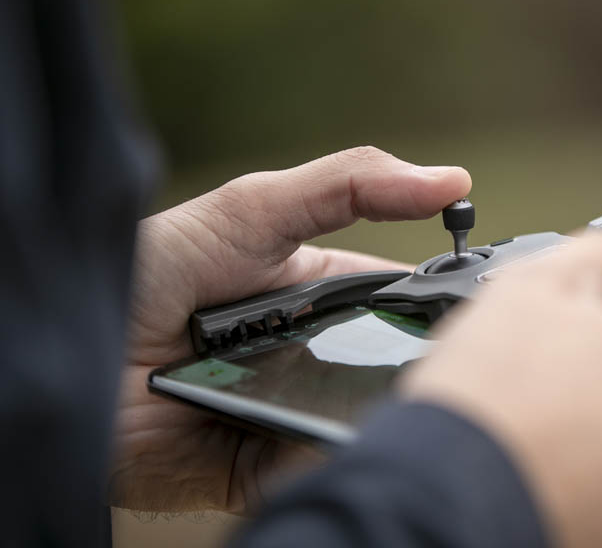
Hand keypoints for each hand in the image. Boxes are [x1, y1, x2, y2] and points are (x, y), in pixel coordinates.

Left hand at [110, 147, 470, 512]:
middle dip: (424, 362)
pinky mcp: (264, 463)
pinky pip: (317, 459)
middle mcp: (314, 351)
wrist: (67, 351)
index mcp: (321, 292)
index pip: (402, 296)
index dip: (444, 298)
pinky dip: (337, 446)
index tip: (492, 301)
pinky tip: (355, 429)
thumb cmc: (151, 268)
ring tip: (424, 397)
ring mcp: (293, 408)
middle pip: (391, 361)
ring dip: (389, 406)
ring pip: (365, 414)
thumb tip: (452, 180)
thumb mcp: (254, 208)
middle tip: (465, 359)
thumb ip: (350, 185)